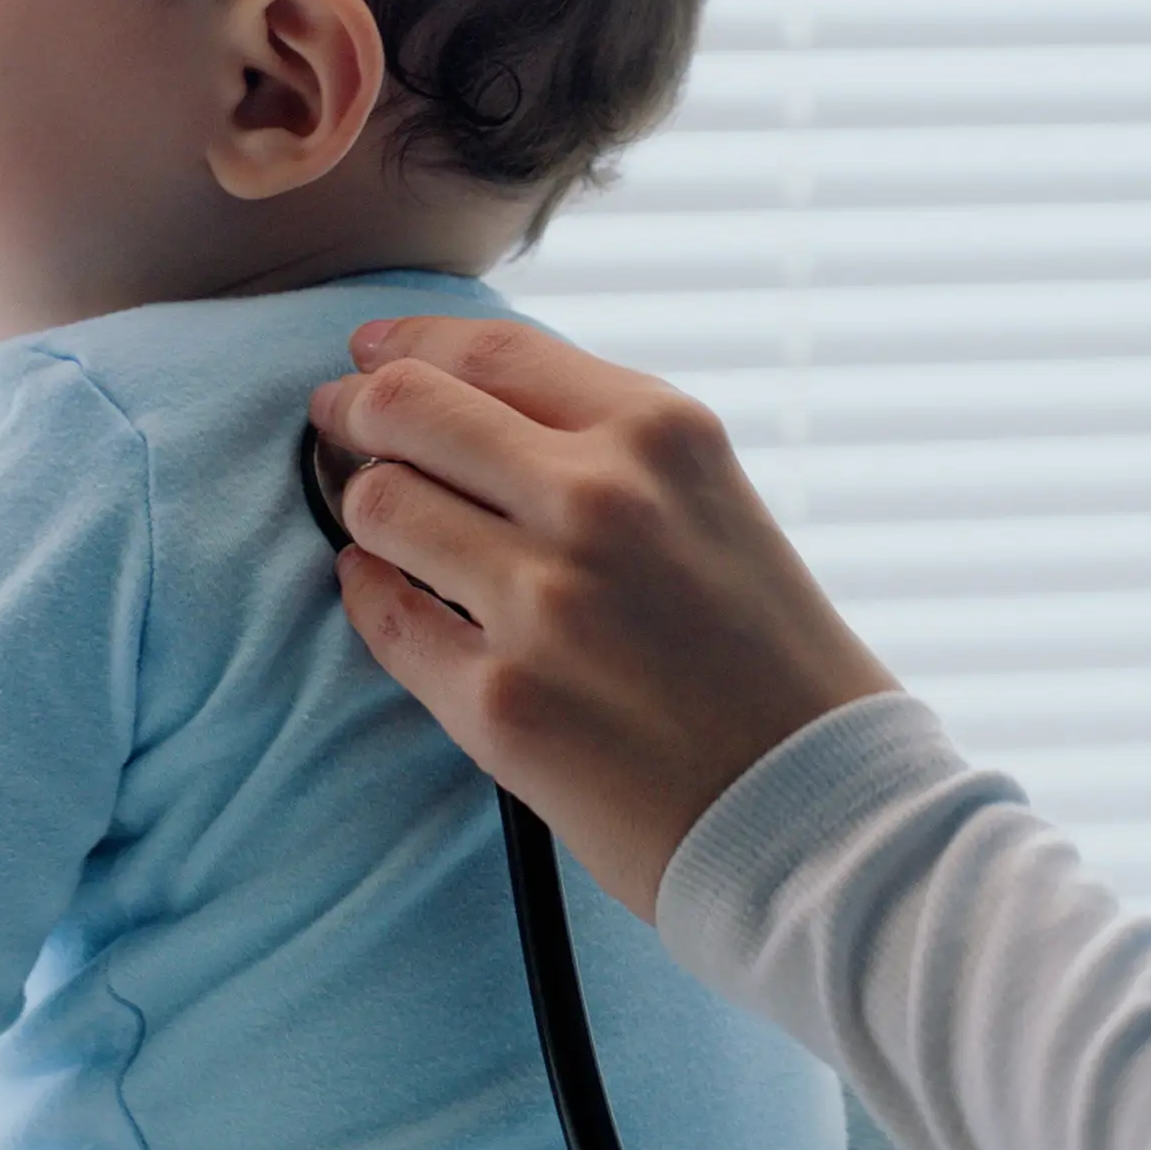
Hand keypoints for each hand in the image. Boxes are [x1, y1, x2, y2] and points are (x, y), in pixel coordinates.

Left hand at [307, 315, 896, 916]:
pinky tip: (391, 595)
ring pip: (379, 506)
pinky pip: (381, 616)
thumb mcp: (710, 501)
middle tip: (339, 428)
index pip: (488, 350)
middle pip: (407, 407)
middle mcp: (598, 499)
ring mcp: (542, 601)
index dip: (407, 343)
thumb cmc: (764, 655)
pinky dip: (371, 596)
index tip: (370, 354)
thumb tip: (461, 399)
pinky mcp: (499, 700)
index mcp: (658, 433)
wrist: (810, 806)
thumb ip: (602, 443)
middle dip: (355, 410)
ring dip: (367, 510)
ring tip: (384, 526)